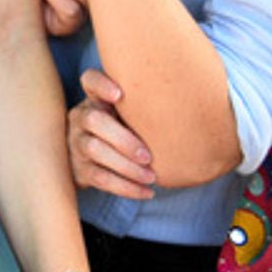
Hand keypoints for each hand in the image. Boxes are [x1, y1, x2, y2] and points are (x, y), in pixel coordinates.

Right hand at [68, 68, 155, 198]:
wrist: (95, 162)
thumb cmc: (123, 133)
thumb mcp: (127, 116)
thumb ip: (145, 107)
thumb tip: (195, 104)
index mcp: (94, 99)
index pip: (90, 80)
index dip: (101, 84)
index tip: (120, 95)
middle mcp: (80, 117)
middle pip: (93, 120)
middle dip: (123, 139)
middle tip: (148, 156)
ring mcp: (75, 143)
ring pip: (94, 150)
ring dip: (126, 166)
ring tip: (152, 177)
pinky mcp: (78, 169)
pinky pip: (99, 178)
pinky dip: (125, 187)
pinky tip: (146, 192)